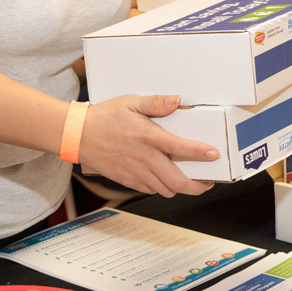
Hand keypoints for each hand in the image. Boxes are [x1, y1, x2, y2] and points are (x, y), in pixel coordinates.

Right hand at [77, 94, 219, 196]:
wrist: (77, 135)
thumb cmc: (104, 117)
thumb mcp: (130, 103)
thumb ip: (156, 103)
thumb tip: (177, 100)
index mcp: (148, 137)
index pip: (180, 148)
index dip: (200, 153)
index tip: (214, 154)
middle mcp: (144, 159)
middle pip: (177, 182)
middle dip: (198, 186)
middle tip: (208, 182)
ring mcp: (135, 173)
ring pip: (166, 190)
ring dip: (181, 189)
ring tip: (192, 182)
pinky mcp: (128, 181)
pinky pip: (151, 190)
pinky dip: (163, 188)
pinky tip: (167, 179)